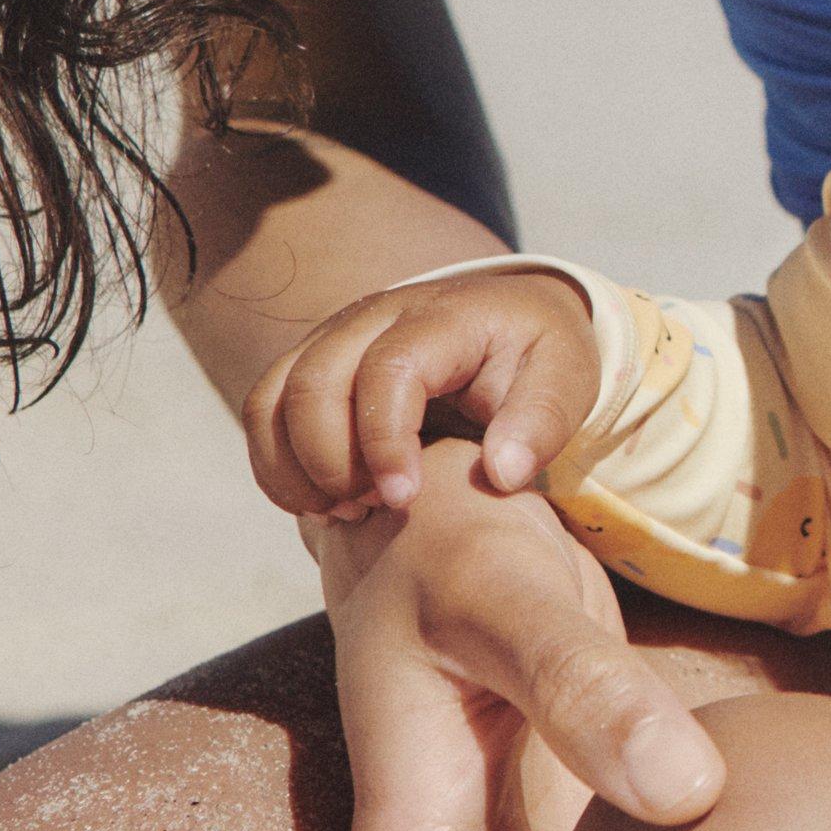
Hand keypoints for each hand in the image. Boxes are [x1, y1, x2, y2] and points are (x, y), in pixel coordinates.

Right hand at [243, 268, 605, 520]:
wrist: (509, 323)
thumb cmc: (536, 357)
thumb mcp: (565, 380)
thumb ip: (541, 422)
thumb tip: (501, 474)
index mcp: (441, 317)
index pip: (387, 371)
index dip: (383, 441)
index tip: (404, 499)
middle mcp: (373, 318)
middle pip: (312, 385)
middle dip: (331, 464)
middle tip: (376, 509)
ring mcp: (333, 339)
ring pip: (273, 400)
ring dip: (295, 471)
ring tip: (347, 512)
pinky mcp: (312, 366)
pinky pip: (264, 414)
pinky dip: (278, 467)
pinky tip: (323, 504)